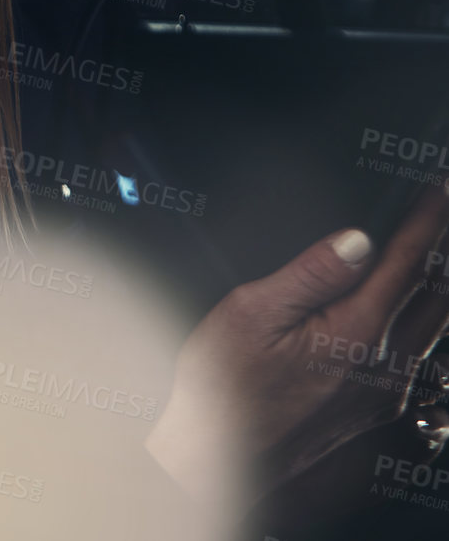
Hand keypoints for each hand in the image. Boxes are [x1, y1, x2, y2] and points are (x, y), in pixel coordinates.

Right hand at [146, 181, 448, 511]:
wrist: (219, 462)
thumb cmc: (223, 390)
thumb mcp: (250, 316)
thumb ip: (310, 275)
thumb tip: (357, 240)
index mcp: (355, 331)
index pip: (406, 261)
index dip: (428, 218)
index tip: (441, 183)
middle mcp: (385, 362)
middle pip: (438, 293)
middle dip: (446, 246)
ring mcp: (387, 389)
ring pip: (439, 325)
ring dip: (444, 283)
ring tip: (443, 251)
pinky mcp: (379, 407)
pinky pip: (426, 352)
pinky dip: (435, 317)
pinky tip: (426, 312)